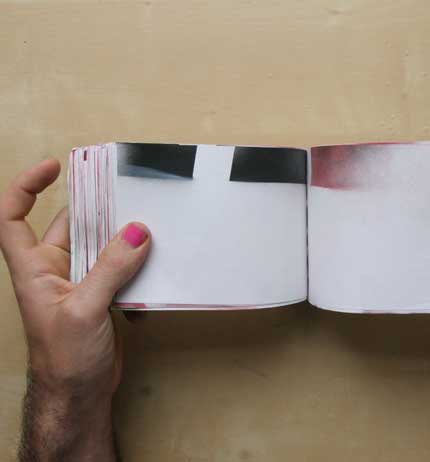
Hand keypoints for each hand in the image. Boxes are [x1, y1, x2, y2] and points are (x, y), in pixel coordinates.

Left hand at [0, 158, 150, 460]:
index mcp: (34, 268)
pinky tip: (156, 259)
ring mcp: (82, 282)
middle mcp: (55, 269)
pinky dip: (138, 261)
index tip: (54, 167)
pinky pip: (122, 267)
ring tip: (151, 219)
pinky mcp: (104, 295)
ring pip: (102, 244)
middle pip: (73, 225)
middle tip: (128, 190)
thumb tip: (138, 231)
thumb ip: (109, 269)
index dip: (26, 187)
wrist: (79, 394)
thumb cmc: (64, 358)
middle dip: (97, 208)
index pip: (12, 218)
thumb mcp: (83, 310)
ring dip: (124, 235)